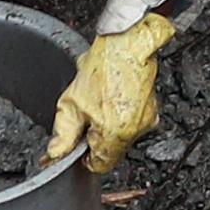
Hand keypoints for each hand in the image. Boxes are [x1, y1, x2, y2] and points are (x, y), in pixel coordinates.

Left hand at [47, 13, 174, 171]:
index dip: (85, 157)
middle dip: (96, 135)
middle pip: (111, 149)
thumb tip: (56, 154)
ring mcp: (147, 120)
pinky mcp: (153, 108)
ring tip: (101, 98)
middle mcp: (135, 132)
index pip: (100, 166)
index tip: (79, 143)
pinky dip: (120, 111)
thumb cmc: (104, 66)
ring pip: (121, 134)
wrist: (129, 43)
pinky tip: (113, 93)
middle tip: (87, 111)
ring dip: (108, 122)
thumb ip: (63, 134)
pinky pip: (131, 119)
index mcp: (114, 135)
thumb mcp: (71, 102)